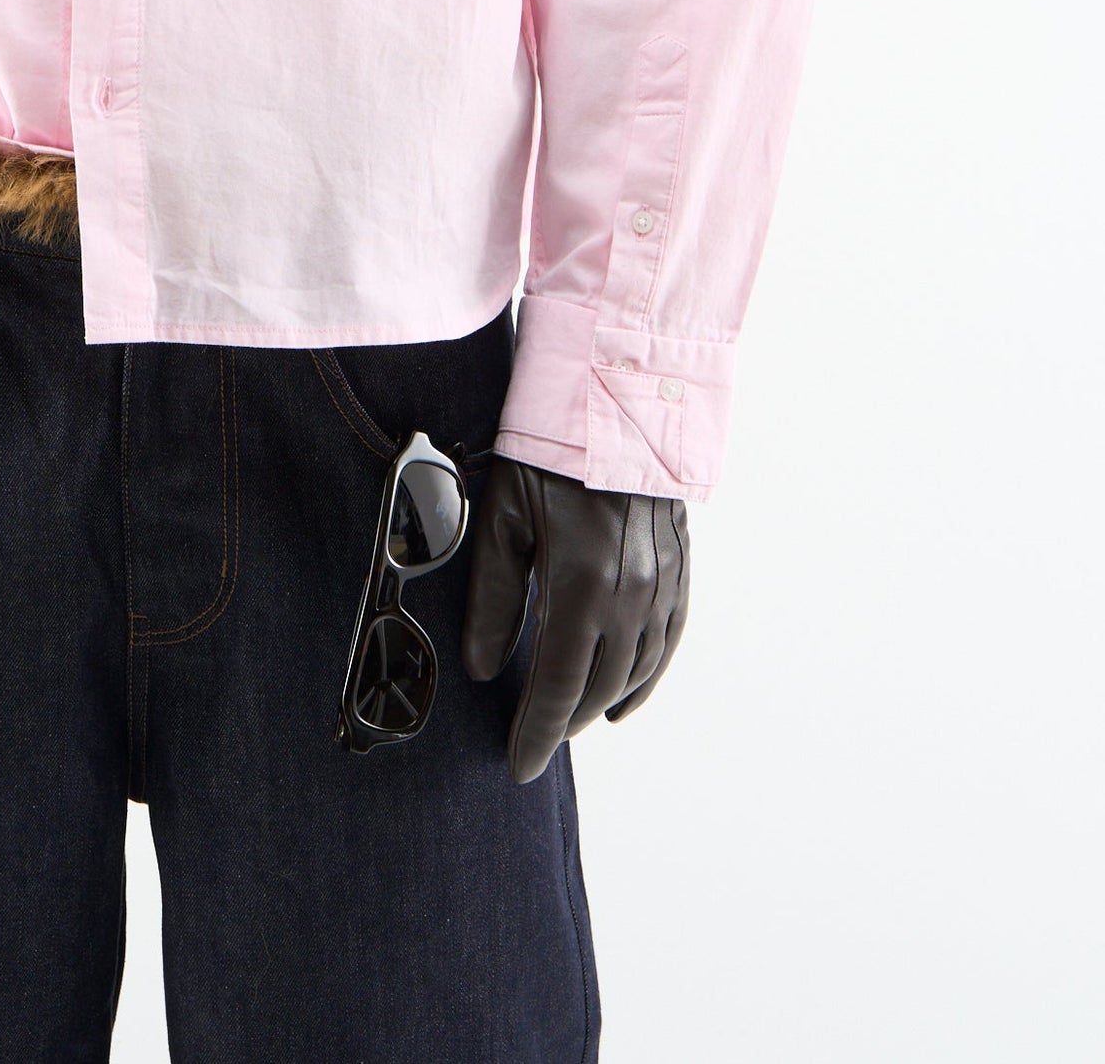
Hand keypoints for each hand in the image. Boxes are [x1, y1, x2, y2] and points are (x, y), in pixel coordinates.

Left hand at [459, 456, 688, 783]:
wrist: (612, 398)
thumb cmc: (547, 454)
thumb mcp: (502, 519)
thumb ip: (492, 599)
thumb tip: (485, 667)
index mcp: (581, 584)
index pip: (558, 686)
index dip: (538, 733)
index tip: (521, 766)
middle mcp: (631, 594)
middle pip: (598, 686)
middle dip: (563, 721)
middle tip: (533, 740)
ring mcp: (662, 582)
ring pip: (636, 670)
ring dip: (602, 702)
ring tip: (571, 721)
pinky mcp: (679, 567)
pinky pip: (668, 640)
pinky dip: (646, 677)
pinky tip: (625, 698)